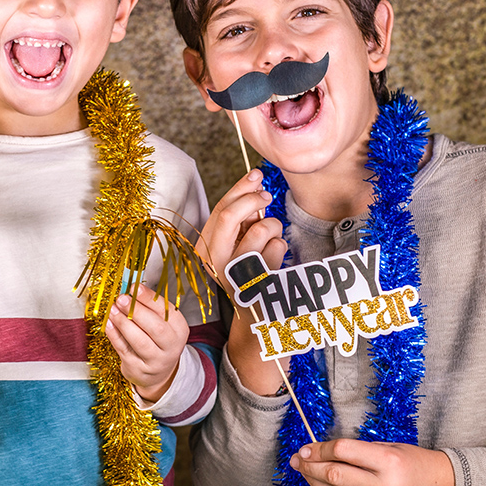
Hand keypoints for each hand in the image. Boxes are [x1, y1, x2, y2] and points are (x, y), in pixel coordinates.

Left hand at [105, 286, 187, 403]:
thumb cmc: (157, 339)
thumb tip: (130, 289)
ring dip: (123, 323)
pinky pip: (124, 350)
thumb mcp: (161, 322)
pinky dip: (114, 335)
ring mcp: (155, 360)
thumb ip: (149, 306)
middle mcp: (171, 346)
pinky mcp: (138, 369)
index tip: (134, 287)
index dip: (149, 298)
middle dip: (136, 311)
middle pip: (156, 328)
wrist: (158, 372)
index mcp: (179, 329)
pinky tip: (108, 323)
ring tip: (112, 309)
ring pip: (139, 341)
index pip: (166, 311)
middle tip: (121, 298)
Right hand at [197, 168, 285, 293]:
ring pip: (261, 229)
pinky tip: (274, 256)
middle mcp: (215, 260)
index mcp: (205, 247)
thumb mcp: (235, 241)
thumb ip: (240, 216)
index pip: (219, 210)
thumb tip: (255, 182)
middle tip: (267, 195)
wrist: (254, 310)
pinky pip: (277, 247)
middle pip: (229, 215)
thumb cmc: (245, 268)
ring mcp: (236, 271)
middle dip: (252, 199)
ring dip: (273, 226)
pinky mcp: (259, 280)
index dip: (239, 189)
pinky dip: (280, 246)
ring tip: (271, 237)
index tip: (256, 175)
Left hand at [290, 439, 454, 485]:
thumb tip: (318, 451)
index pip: (342, 451)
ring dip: (314, 484)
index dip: (318, 449)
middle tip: (297, 460)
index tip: (306, 448)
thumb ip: (356, 450)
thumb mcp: (389, 448)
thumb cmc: (414, 464)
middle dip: (310, 466)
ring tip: (306, 473)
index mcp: (387, 461)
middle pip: (334, 475)